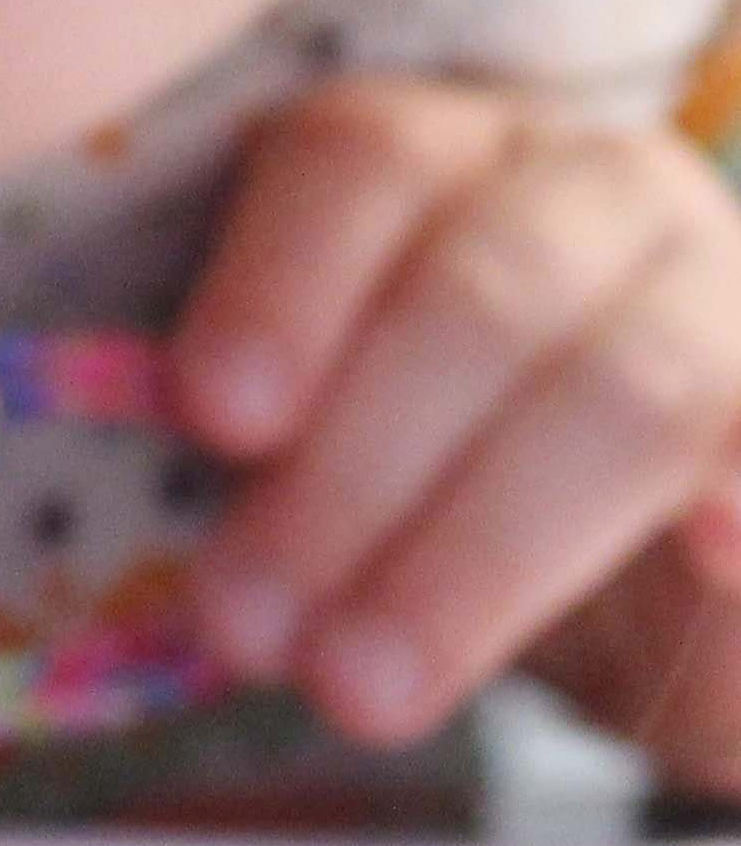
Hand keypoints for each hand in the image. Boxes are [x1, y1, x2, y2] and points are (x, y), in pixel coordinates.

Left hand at [174, 78, 740, 752]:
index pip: (363, 160)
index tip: (210, 417)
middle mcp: (603, 192)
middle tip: (245, 623)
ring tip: (362, 686)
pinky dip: (732, 522)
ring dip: (478, 552)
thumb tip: (162, 497)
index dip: (280, 283)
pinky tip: (703, 560)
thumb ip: (262, 450)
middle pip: (478, 291)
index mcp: (454, 159)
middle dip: (349, 472)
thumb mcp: (343, 459)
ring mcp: (736, 293)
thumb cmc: (460, 495)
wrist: (680, 588)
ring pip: (625, 392)